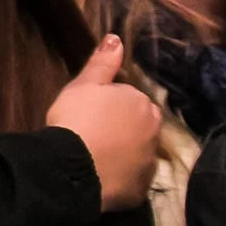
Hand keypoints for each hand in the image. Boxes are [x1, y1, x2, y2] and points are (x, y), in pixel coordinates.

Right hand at [45, 36, 160, 212]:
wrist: (73, 168)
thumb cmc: (76, 119)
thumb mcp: (83, 85)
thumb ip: (102, 62)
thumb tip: (116, 38)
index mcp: (140, 102)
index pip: (128, 97)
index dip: (108, 103)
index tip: (88, 110)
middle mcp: (152, 130)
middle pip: (138, 124)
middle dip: (122, 125)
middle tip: (92, 130)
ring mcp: (148, 161)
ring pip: (136, 150)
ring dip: (122, 149)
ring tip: (94, 152)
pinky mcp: (140, 187)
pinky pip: (130, 176)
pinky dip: (119, 173)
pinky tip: (99, 172)